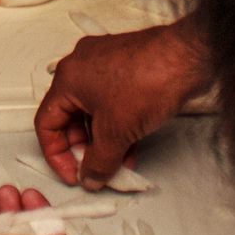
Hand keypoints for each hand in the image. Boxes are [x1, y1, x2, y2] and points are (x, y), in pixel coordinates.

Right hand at [34, 21, 206, 187]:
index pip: (47, 123)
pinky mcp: (126, 68)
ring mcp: (104, 64)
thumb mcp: (117, 132)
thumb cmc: (148, 81)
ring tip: (118, 163)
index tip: (73, 173)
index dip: (56, 154)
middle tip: (95, 170)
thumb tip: (90, 176)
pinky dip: (116, 126)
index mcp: (68, 78)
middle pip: (70, 117)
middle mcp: (81, 67)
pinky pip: (111, 102)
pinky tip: (131, 146)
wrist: (187, 58)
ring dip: (102, 140)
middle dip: (83, 148)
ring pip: (93, 111)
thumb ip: (99, 161)